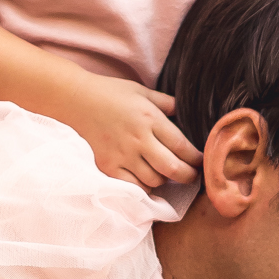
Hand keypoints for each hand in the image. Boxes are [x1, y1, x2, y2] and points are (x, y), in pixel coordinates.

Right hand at [65, 74, 200, 190]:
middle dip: (188, 176)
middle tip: (192, 176)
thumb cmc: (111, 93)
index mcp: (150, 119)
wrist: (76, 100)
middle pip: (173, 168)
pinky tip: (147, 181)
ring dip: (165, 180)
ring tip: (167, 174)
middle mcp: (138, 139)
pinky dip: (144, 187)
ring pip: (154, 180)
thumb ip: (165, 102)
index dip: (196, 158)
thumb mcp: (142, 91)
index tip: (202, 161)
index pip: (182, 146)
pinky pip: (133, 186)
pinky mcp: (108, 166)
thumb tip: (183, 110)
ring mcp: (122, 155)